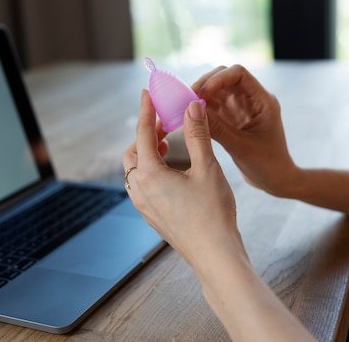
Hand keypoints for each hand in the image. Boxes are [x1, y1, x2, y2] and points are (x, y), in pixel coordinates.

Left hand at [122, 89, 314, 340]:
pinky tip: (172, 170)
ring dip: (147, 153)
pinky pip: (142, 185)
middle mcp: (139, 190)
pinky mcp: (151, 216)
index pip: (142, 134)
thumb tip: (192, 106)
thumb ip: (197, 135)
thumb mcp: (207, 168)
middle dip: (145, 134)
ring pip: (135, 170)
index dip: (145, 111)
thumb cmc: (213, 213)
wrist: (215, 255)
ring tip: (168, 144)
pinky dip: (151, 170)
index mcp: (150, 175)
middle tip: (164, 122)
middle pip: (133, 152)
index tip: (147, 93)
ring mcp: (143, 205)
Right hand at [192, 65, 298, 196]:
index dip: (218, 79)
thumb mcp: (240, 147)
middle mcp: (252, 99)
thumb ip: (217, 128)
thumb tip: (193, 109)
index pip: (239, 74)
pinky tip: (190, 117)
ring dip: (201, 96)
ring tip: (185, 109)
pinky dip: (201, 109)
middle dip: (205, 84)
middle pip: (225, 77)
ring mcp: (241, 108)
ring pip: (217, 90)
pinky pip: (214, 106)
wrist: (276, 181)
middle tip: (187, 99)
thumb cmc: (267, 166)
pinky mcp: (232, 118)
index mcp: (263, 101)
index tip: (201, 93)